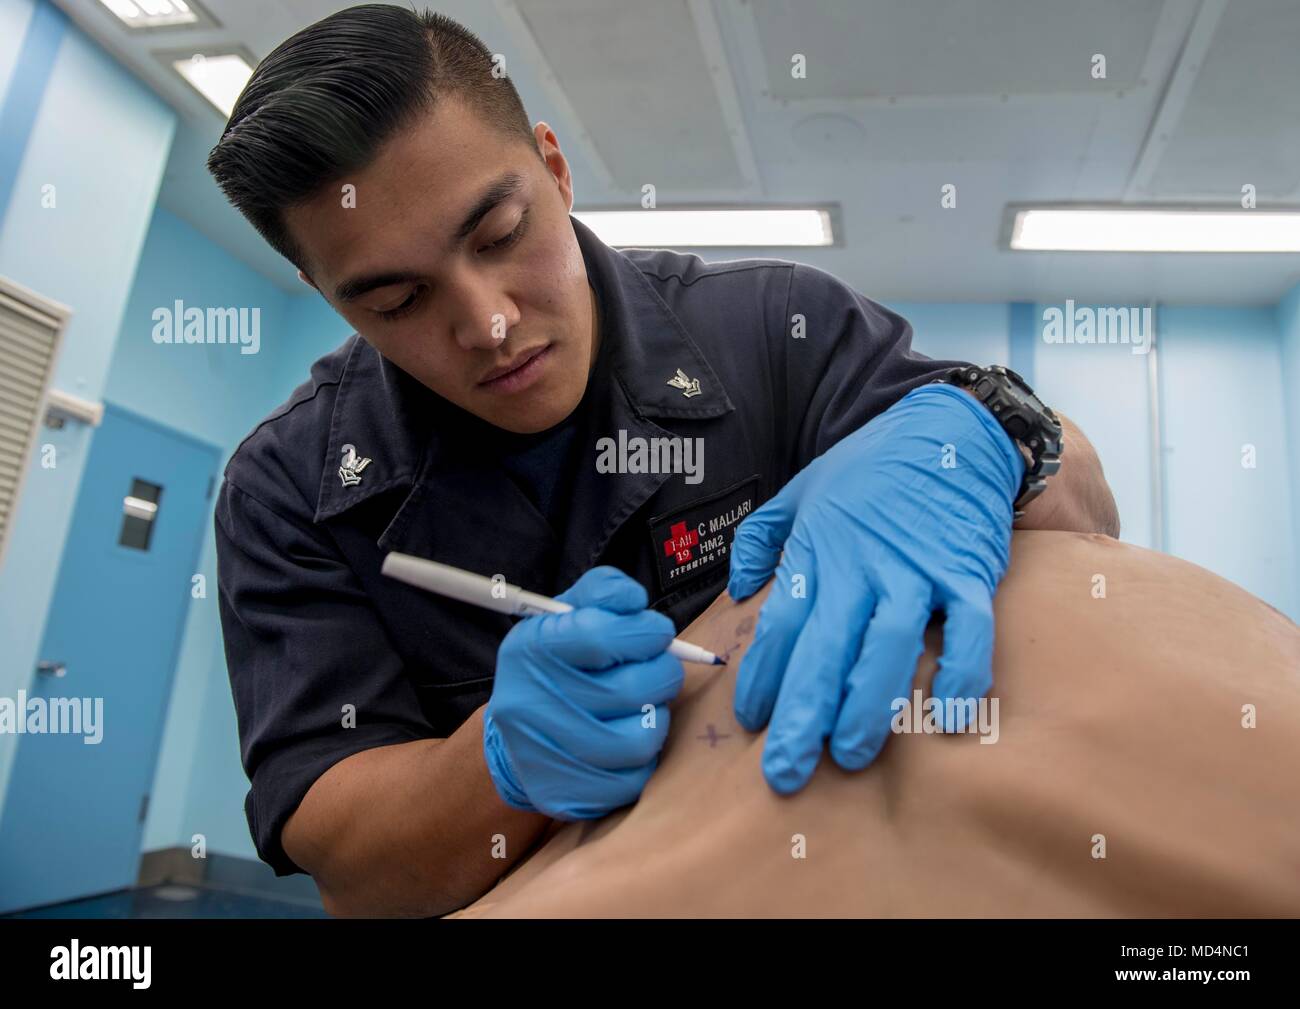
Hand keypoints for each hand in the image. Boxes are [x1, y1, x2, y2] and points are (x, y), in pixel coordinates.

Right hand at [483, 566, 684, 818]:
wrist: (514, 738)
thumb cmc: (555, 666)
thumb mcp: (566, 616)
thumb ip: (603, 593)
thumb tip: (634, 600)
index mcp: (529, 650)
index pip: (600, 635)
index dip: (645, 631)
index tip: (657, 631)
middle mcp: (529, 704)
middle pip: (631, 689)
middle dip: (663, 672)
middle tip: (659, 668)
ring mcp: (545, 755)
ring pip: (641, 738)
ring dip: (658, 716)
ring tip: (646, 704)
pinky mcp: (566, 796)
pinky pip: (635, 777)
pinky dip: (645, 755)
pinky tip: (629, 735)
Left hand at [727, 383, 1023, 792]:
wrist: (947, 430)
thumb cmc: (868, 468)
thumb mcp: (801, 491)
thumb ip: (762, 538)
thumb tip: (739, 588)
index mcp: (818, 551)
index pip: (781, 623)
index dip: (763, 675)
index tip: (750, 721)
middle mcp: (862, 566)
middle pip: (825, 647)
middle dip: (802, 713)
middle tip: (786, 770)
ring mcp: (916, 571)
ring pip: (887, 646)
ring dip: (868, 704)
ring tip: (851, 754)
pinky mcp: (967, 574)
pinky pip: (968, 629)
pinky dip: (962, 671)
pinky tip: (949, 715)